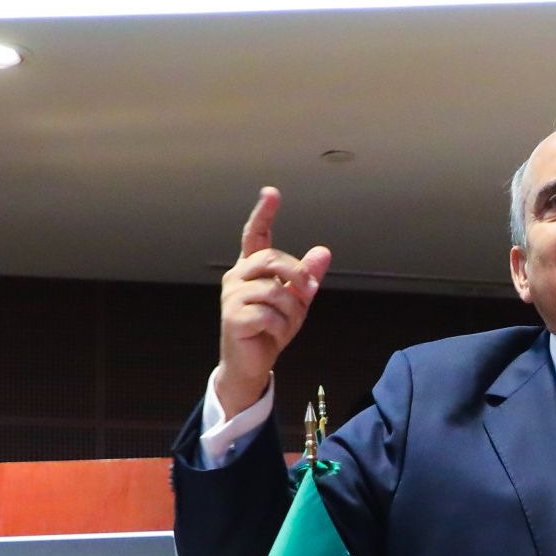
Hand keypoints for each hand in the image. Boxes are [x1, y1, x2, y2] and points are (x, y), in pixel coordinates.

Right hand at [216, 187, 332, 417]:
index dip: (263, 214)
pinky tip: (272, 334)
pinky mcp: (233, 317)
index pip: (255, 236)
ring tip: (287, 324)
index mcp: (251, 269)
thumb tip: (323, 251)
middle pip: (272, 259)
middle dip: (297, 275)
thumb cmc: (270, 328)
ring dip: (291, 309)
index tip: (271, 193)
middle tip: (309, 293)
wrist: (252, 362)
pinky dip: (281, 326)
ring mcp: (232, 296)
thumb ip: (308, 277)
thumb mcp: (296, 301)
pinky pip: (269, 314)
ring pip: (274, 289)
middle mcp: (237, 277)